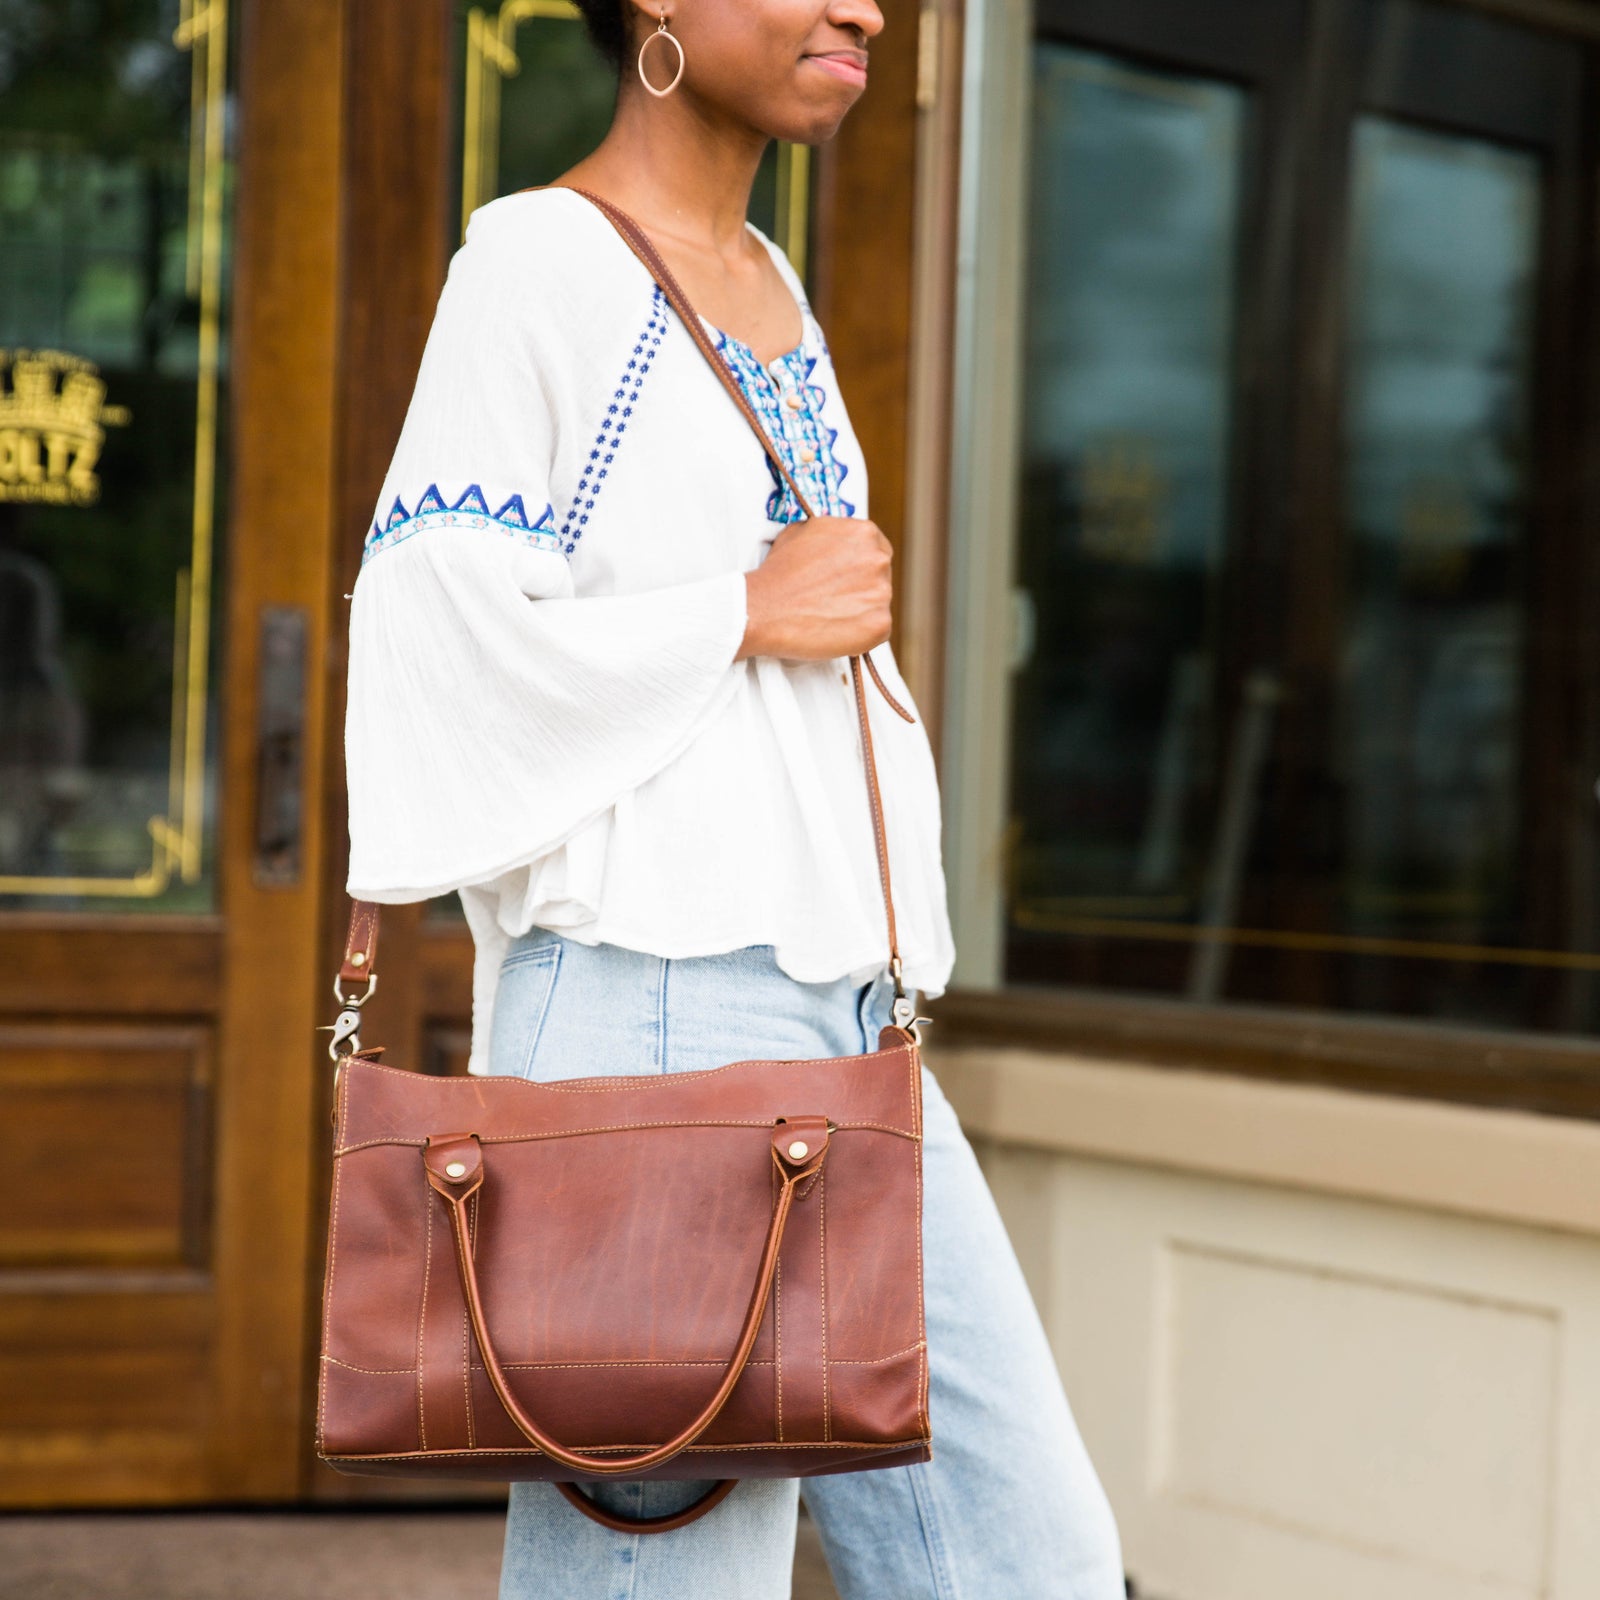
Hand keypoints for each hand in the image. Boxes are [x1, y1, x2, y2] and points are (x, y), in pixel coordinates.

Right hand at [736, 517, 892, 661]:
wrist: (763, 609)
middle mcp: (879, 560)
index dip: (858, 565)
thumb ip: (831, 534)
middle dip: (861, 587)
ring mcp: (882, 593)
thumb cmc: (778, 573)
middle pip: (880, 576)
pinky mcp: (880, 624)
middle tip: (833, 598)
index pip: (876, 549)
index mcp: (864, 533)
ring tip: (827, 614)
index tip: (846, 577)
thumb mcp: (801, 531)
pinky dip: (860, 634)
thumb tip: (836, 542)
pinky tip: (834, 629)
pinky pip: (876, 630)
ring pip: (878, 604)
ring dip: (859, 610)